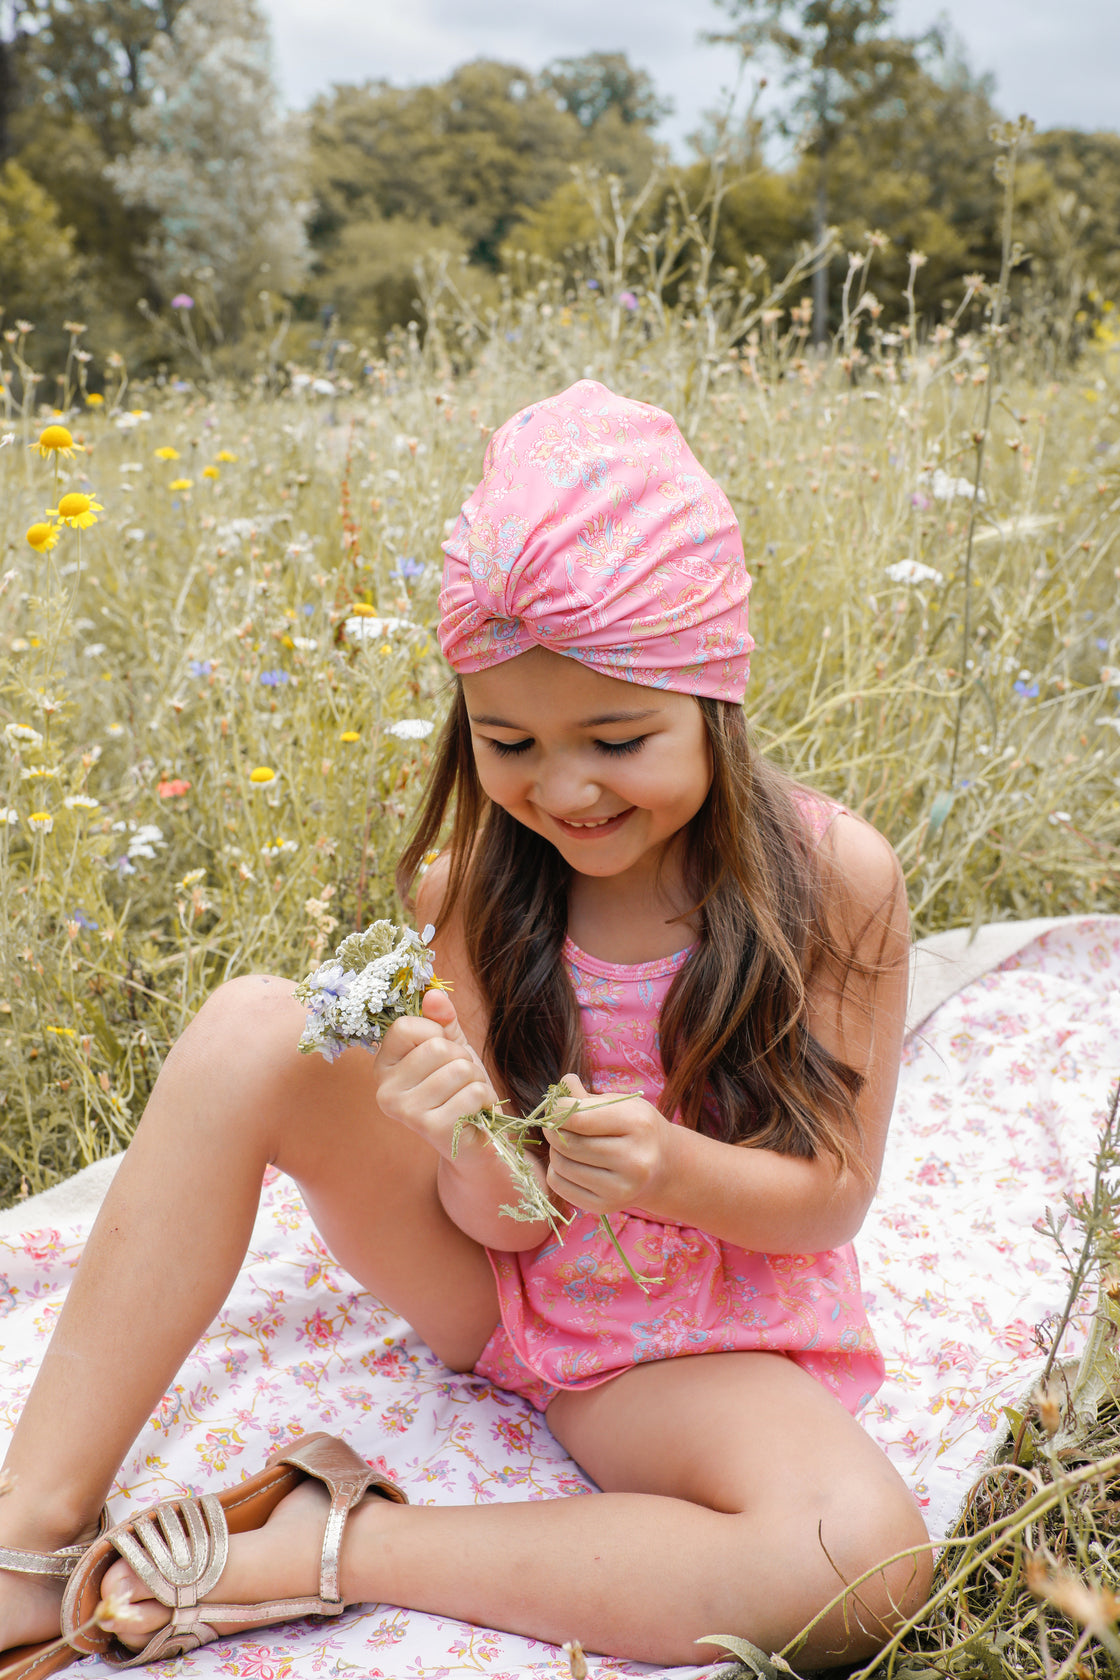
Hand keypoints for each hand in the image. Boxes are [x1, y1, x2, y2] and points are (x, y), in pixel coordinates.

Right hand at [374, 988, 496, 1157]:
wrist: (472, 1140)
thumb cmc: (457, 1090)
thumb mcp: (450, 1048)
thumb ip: (442, 1021)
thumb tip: (434, 993)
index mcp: (383, 1066)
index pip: (404, 1026)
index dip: (434, 1033)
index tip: (440, 1054)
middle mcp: (385, 1090)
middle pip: (437, 1047)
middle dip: (463, 1059)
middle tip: (460, 1081)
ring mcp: (406, 1112)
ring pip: (459, 1070)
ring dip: (476, 1080)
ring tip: (467, 1096)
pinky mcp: (432, 1129)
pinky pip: (473, 1093)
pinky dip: (485, 1099)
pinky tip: (475, 1112)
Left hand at [544, 1074, 673, 1215]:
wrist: (664, 1167)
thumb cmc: (636, 1128)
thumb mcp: (621, 1104)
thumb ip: (587, 1096)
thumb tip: (563, 1084)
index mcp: (638, 1125)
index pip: (579, 1118)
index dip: (558, 1109)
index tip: (556, 1105)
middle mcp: (633, 1160)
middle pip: (568, 1143)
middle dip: (554, 1130)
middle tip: (557, 1124)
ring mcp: (621, 1188)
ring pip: (561, 1164)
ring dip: (555, 1150)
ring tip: (568, 1142)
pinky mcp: (606, 1206)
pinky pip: (559, 1185)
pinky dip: (557, 1171)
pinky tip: (572, 1163)